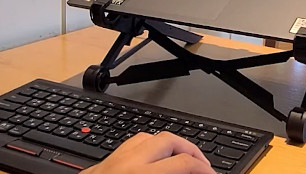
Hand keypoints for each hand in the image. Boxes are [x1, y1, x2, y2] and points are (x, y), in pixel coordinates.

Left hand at [82, 132, 214, 173]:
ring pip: (149, 137)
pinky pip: (130, 146)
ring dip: (169, 145)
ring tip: (180, 159)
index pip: (183, 163)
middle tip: (201, 165)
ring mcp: (113, 161)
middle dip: (190, 150)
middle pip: (169, 140)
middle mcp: (127, 164)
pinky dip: (147, 148)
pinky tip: (153, 159)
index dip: (203, 169)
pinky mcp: (102, 164)